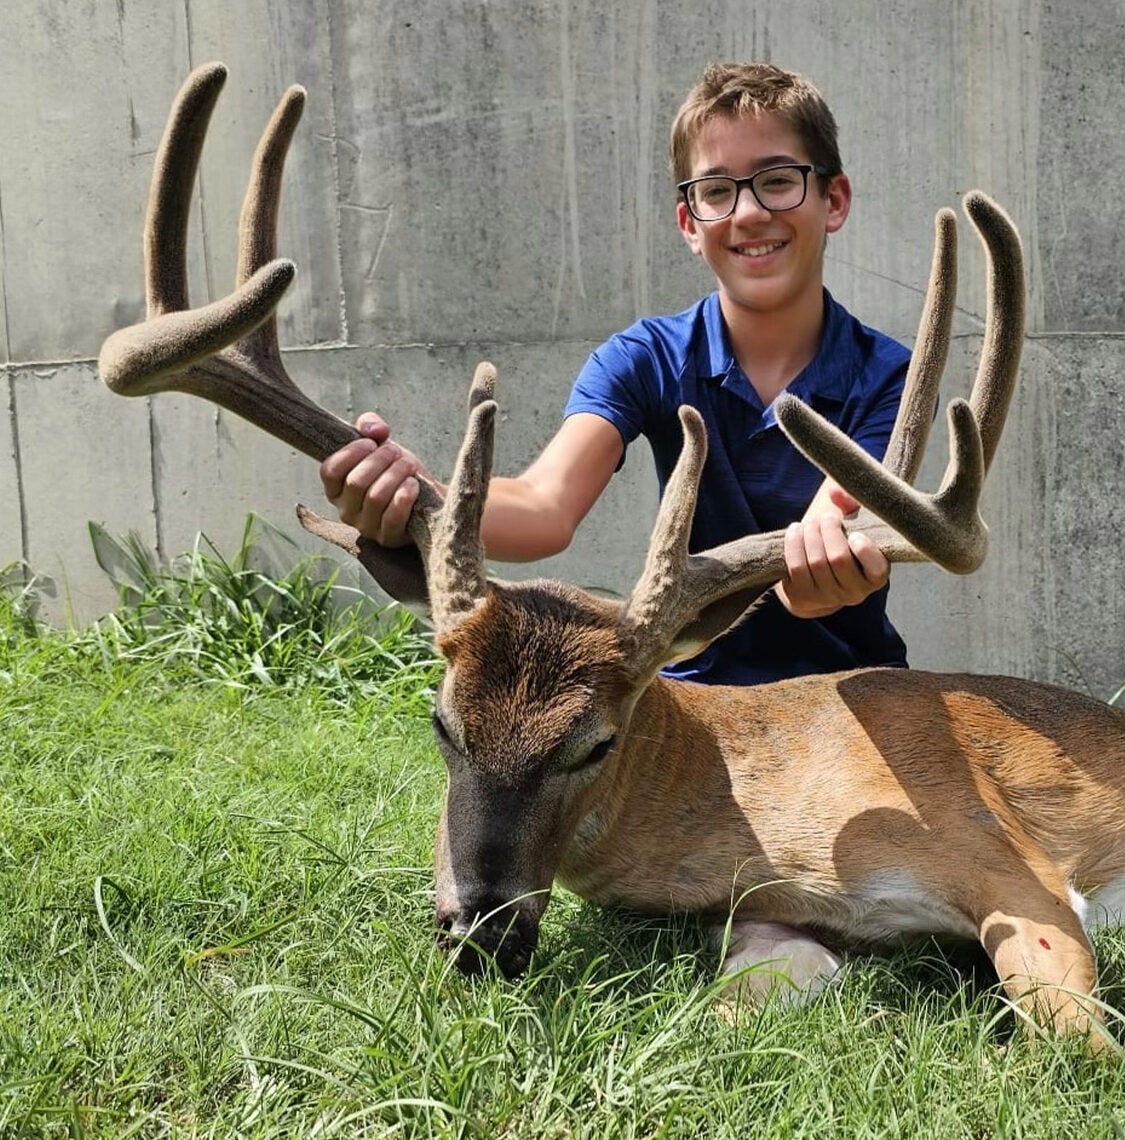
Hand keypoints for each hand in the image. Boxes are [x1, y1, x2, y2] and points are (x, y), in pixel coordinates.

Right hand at [319, 414, 426, 546]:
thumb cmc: (396, 470)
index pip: (330, 471)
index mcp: (336, 489)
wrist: (428, 496)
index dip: (351, 452)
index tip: (371, 442)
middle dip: (380, 460)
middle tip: (396, 452)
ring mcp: (366, 527)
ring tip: (409, 464)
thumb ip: (370, 427)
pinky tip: (413, 484)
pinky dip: (404, 497)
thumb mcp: (380, 445)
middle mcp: (346, 511)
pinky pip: (392, 517)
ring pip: (375, 497)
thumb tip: (374, 430)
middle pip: (356, 482)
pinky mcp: (388, 538)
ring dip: (396, 474)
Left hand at [775, 483, 889, 618]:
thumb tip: (834, 490)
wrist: (817, 580)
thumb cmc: (843, 546)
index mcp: (875, 576)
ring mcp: (827, 597)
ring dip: (810, 535)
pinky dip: (794, 544)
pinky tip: (795, 530)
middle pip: (839, 559)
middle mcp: (854, 592)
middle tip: (825, 518)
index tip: (856, 534)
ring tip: (810, 522)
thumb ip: (852, 506)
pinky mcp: (803, 597)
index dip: (865, 551)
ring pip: (816, 562)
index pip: (876, 569)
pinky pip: (796, 567)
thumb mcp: (855, 527)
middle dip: (828, 531)